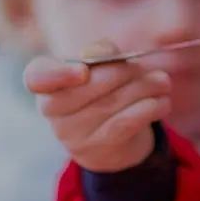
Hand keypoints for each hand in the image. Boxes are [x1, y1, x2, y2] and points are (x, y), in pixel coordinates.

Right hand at [24, 40, 171, 172]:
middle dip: (123, 72)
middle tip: (145, 68)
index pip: (36, 77)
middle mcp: (52, 111)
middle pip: (88, 85)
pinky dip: (149, 108)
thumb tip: (102, 50)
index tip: (83, 70)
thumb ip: (99, 54)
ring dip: (144, 87)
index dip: (57, 73)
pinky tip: (163, 102)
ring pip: (111, 102)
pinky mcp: (98, 150)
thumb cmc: (103, 95)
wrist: (114, 143)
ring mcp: (73, 135)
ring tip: (163, 82)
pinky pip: (125, 122)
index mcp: (46, 84)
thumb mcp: (98, 71)